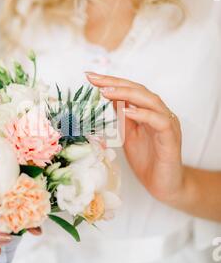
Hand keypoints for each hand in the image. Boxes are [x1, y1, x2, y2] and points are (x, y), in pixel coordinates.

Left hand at [86, 72, 184, 203]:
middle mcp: (160, 113)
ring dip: (127, 94)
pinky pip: (160, 121)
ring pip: (151, 101)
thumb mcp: (128, 135)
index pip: (130, 90)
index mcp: (149, 111)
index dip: (111, 82)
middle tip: (93, 79)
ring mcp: (168, 124)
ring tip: (106, 92)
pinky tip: (128, 112)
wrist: (164, 186)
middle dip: (115, 83)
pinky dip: (144, 114)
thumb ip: (123, 118)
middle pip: (139, 90)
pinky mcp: (171, 138)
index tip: (90, 77)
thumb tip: (110, 99)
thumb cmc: (148, 161)